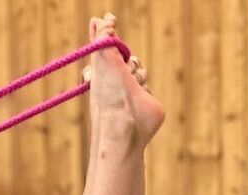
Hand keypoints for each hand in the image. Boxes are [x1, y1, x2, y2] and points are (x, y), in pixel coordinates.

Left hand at [84, 14, 164, 146]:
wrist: (124, 124)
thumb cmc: (109, 93)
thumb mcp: (104, 59)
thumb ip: (103, 39)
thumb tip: (101, 20)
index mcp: (101, 69)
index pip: (102, 44)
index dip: (104, 30)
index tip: (107, 17)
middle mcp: (113, 78)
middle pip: (123, 54)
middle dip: (125, 54)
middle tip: (121, 59)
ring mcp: (128, 88)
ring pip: (138, 67)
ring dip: (137, 70)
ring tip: (130, 81)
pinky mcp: (142, 98)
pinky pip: (146, 82)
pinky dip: (144, 84)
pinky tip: (139, 93)